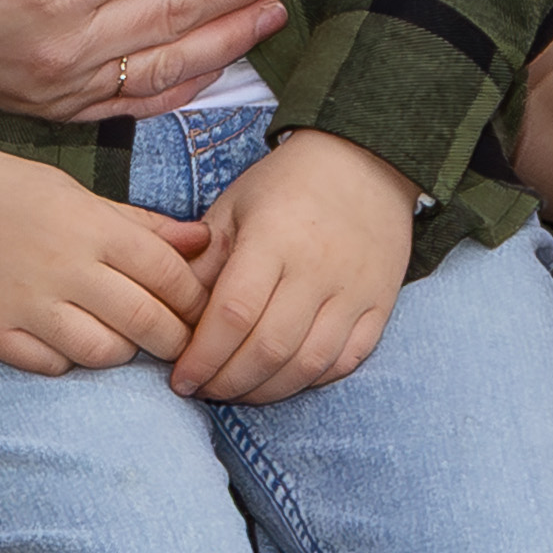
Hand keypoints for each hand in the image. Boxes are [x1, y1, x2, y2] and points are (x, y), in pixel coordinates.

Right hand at [0, 145, 207, 374]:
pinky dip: (67, 361)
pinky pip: (50, 366)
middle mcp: (67, 269)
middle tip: (177, 345)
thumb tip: (201, 240)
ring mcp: (29, 304)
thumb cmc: (6, 189)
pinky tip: (67, 345)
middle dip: (174, 340)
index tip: (199, 310)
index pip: (170, 276)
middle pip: (147, 322)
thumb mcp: (77, 193)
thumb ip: (140, 223)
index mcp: (94, 228)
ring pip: (103, 352)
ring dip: (121, 353)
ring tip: (120, 342)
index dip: (193, 300)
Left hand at [170, 129, 415, 404]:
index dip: (203, 357)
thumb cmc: (287, 184)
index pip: (233, 315)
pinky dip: (312, 381)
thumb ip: (201, 261)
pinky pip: (346, 360)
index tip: (181, 377)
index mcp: (273, 238)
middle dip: (228, 382)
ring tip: (238, 391)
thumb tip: (172, 318)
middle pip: (269, 349)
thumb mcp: (233, 206)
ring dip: (267, 391)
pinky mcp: (380, 304)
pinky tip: (284, 379)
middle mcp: (318, 268)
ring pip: (308, 364)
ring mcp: (354, 289)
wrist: (366, 161)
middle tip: (204, 390)